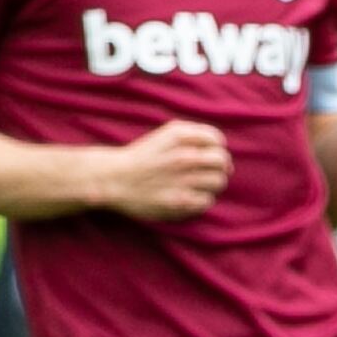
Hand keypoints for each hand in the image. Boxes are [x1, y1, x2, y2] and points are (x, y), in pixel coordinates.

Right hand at [92, 119, 231, 220]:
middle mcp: (183, 156)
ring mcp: (182, 180)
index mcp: (179, 136)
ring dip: (213, 184)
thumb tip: (219, 145)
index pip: (217, 140)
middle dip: (220, 167)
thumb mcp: (165, 134)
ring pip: (218, 182)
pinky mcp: (180, 202)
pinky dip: (203, 200)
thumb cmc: (143, 157)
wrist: (114, 180)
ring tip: (201, 186)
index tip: (210, 156)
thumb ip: (193, 134)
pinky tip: (192, 197)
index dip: (217, 148)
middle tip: (211, 172)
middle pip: (222, 161)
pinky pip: (207, 201)